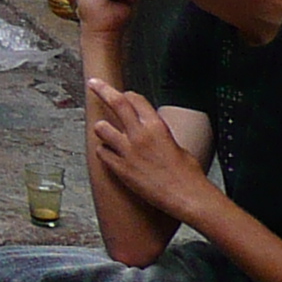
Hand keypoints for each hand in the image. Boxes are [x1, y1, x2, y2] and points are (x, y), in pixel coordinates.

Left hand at [87, 79, 209, 220]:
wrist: (188, 197)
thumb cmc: (188, 175)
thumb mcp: (176, 145)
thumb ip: (158, 135)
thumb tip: (151, 132)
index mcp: (156, 126)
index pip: (135, 99)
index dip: (127, 96)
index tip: (121, 94)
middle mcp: (139, 135)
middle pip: (115, 102)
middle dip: (101, 89)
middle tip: (93, 84)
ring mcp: (127, 151)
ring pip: (101, 127)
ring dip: (102, 128)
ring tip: (105, 132)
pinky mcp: (120, 168)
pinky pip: (102, 152)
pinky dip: (104, 151)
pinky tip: (109, 154)